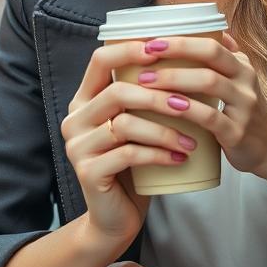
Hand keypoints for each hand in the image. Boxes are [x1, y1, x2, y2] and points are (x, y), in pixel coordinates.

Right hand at [62, 40, 203, 244]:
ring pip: (125, 124)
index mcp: (84, 99)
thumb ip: (143, 97)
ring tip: (192, 139)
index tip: (163, 48)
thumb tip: (186, 58)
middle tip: (189, 105)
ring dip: (164, 130)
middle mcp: (75, 119)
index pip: (100, 59)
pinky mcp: (88, 172)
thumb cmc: (133, 164)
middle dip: (158, 96)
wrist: (115, 217)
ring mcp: (77, 146)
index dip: (130, 50)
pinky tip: (179, 157)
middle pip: (117, 92)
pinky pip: (128, 154)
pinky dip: (158, 154)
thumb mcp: (136, 124)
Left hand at [136, 32, 266, 179]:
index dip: (182, 41)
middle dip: (175, 53)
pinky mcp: (237, 133)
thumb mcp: (243, 80)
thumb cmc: (248, 112)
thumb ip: (228, 56)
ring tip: (147, 82)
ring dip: (174, 79)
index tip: (152, 41)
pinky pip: (210, 117)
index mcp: (241, 66)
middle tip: (144, 58)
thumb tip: (214, 28)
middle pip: (210, 57)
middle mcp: (245, 82)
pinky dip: (187, 110)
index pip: (212, 43)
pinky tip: (168, 107)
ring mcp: (244, 106)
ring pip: (209, 83)